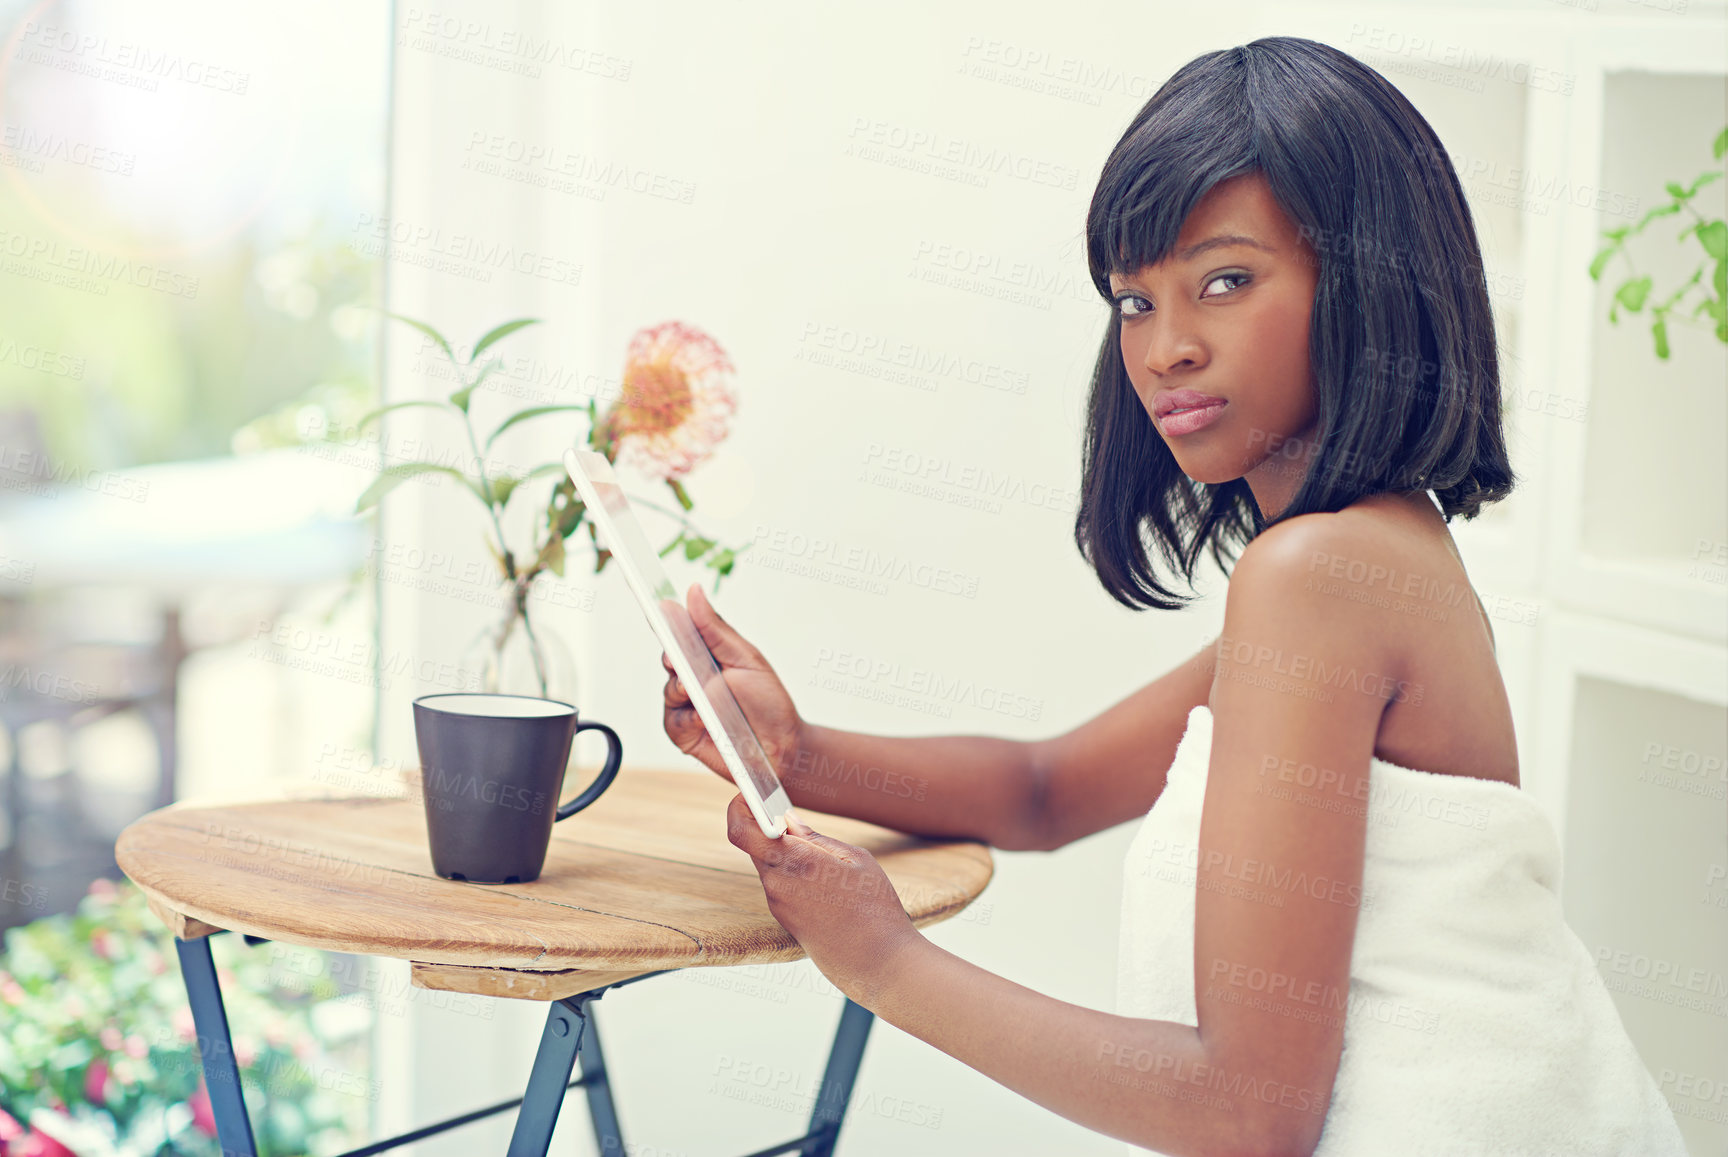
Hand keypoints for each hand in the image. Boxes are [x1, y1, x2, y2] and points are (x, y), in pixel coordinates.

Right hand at [661, 582, 804, 783]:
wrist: (782, 745)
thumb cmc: (768, 700)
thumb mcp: (745, 657)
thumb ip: (715, 628)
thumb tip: (693, 590)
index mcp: (707, 655)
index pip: (681, 633)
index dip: (666, 619)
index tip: (658, 607)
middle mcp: (693, 678)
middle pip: (670, 658)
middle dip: (672, 655)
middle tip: (677, 655)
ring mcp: (686, 706)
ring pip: (669, 690)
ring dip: (682, 689)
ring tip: (697, 690)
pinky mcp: (683, 733)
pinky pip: (674, 720)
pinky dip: (687, 717)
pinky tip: (703, 717)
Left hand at [725, 793, 921, 1005]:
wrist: (878, 963)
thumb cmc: (874, 908)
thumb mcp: (854, 859)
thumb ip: (815, 839)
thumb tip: (789, 823)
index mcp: (793, 861)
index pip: (742, 828)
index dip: (740, 806)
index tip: (750, 794)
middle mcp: (777, 884)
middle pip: (754, 844)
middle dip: (767, 827)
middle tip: (788, 814)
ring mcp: (778, 904)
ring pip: (768, 865)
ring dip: (784, 852)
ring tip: (817, 850)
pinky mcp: (785, 919)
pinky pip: (779, 884)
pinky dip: (792, 872)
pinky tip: (821, 877)